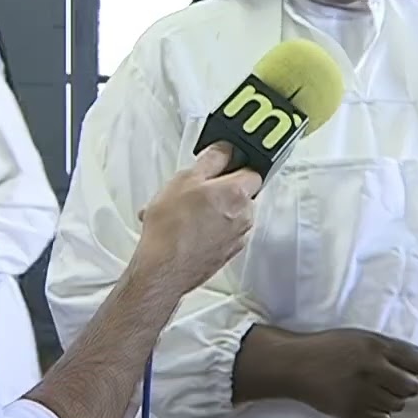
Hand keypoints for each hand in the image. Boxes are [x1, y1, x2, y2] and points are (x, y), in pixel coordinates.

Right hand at [132, 143, 261, 294]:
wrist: (163, 268)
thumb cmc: (171, 227)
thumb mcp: (185, 178)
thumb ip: (211, 158)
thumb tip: (224, 148)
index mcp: (238, 193)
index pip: (254, 169)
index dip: (236, 165)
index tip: (222, 165)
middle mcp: (245, 216)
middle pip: (243, 193)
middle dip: (223, 189)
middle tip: (198, 190)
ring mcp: (238, 237)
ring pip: (233, 214)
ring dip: (215, 210)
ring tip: (186, 212)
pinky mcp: (228, 254)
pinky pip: (225, 233)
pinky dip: (211, 229)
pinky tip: (187, 229)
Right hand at [247, 327, 417, 417]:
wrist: (296, 364)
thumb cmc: (331, 347)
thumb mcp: (364, 338)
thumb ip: (399, 347)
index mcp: (375, 347)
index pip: (416, 362)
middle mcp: (370, 370)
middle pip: (411, 386)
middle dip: (410, 384)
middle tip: (398, 380)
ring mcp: (360, 393)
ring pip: (397, 405)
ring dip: (394, 398)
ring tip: (379, 388)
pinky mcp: (350, 412)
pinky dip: (380, 413)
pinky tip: (370, 401)